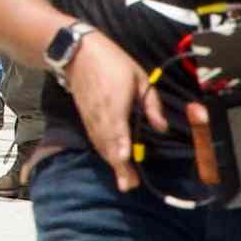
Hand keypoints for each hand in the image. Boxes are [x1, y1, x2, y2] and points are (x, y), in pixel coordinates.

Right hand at [60, 28, 158, 170]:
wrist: (78, 54)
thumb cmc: (113, 62)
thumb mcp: (140, 77)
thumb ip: (151, 104)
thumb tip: (162, 127)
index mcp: (115, 103)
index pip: (117, 129)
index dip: (120, 145)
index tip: (124, 159)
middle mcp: (101, 115)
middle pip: (109, 145)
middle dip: (119, 166)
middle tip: (129, 186)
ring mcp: (91, 118)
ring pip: (101, 145)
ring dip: (112, 164)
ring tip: (124, 182)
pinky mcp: (86, 118)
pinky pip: (95, 140)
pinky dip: (104, 153)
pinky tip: (113, 162)